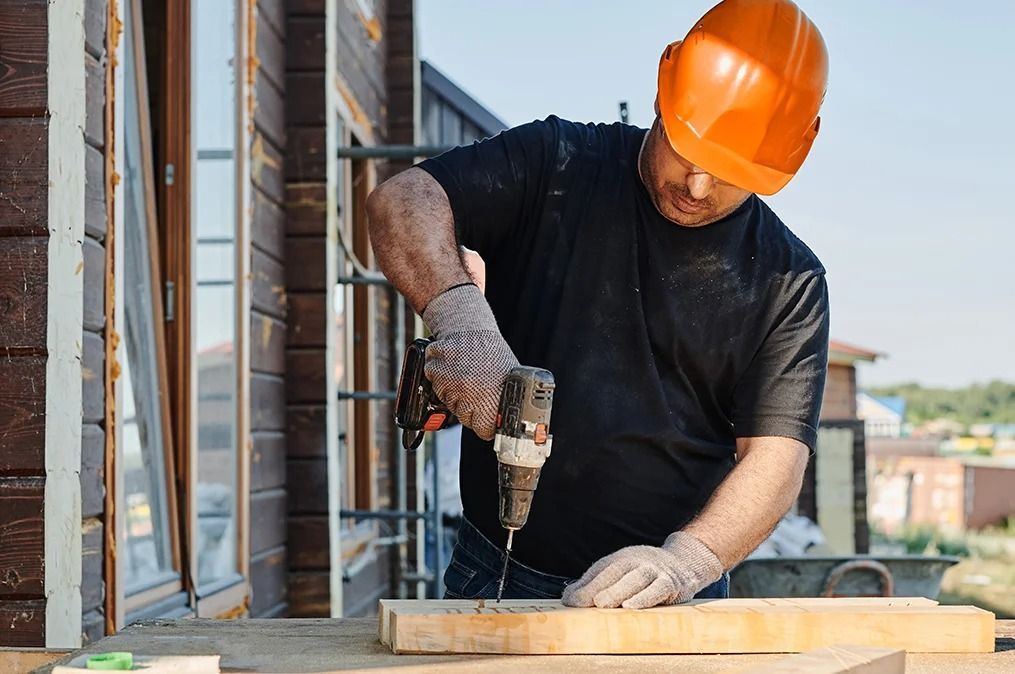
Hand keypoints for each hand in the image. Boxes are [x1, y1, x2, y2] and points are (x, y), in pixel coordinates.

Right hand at [421, 284, 518, 439]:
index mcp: (492, 396)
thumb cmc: (491, 353)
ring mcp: (451, 383)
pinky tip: (454, 371)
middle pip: (466, 420)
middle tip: (478, 391)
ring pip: (450, 406)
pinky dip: (442, 382)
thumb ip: (503, 402)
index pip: (485, 430)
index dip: (487, 425)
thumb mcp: (508, 378)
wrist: (469, 327)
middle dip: (471, 410)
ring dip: (456, 396)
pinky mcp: (435, 373)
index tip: (488, 419)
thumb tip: (507, 425)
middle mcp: (470, 392)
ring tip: (467, 377)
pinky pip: (437, 390)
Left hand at [561, 532, 722, 608]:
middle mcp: (636, 561)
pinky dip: (645, 597)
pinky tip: (632, 606)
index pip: (600, 571)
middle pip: (616, 572)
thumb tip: (567, 598)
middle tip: (583, 602)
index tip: (569, 601)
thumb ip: (594, 585)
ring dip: (619, 591)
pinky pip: (658, 589)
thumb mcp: (618, 573)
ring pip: (636, 578)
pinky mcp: (671, 583)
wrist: (683, 563)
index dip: (584, 586)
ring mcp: (654, 571)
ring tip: (603, 604)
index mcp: (620, 559)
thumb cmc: (643, 572)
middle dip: (598, 587)